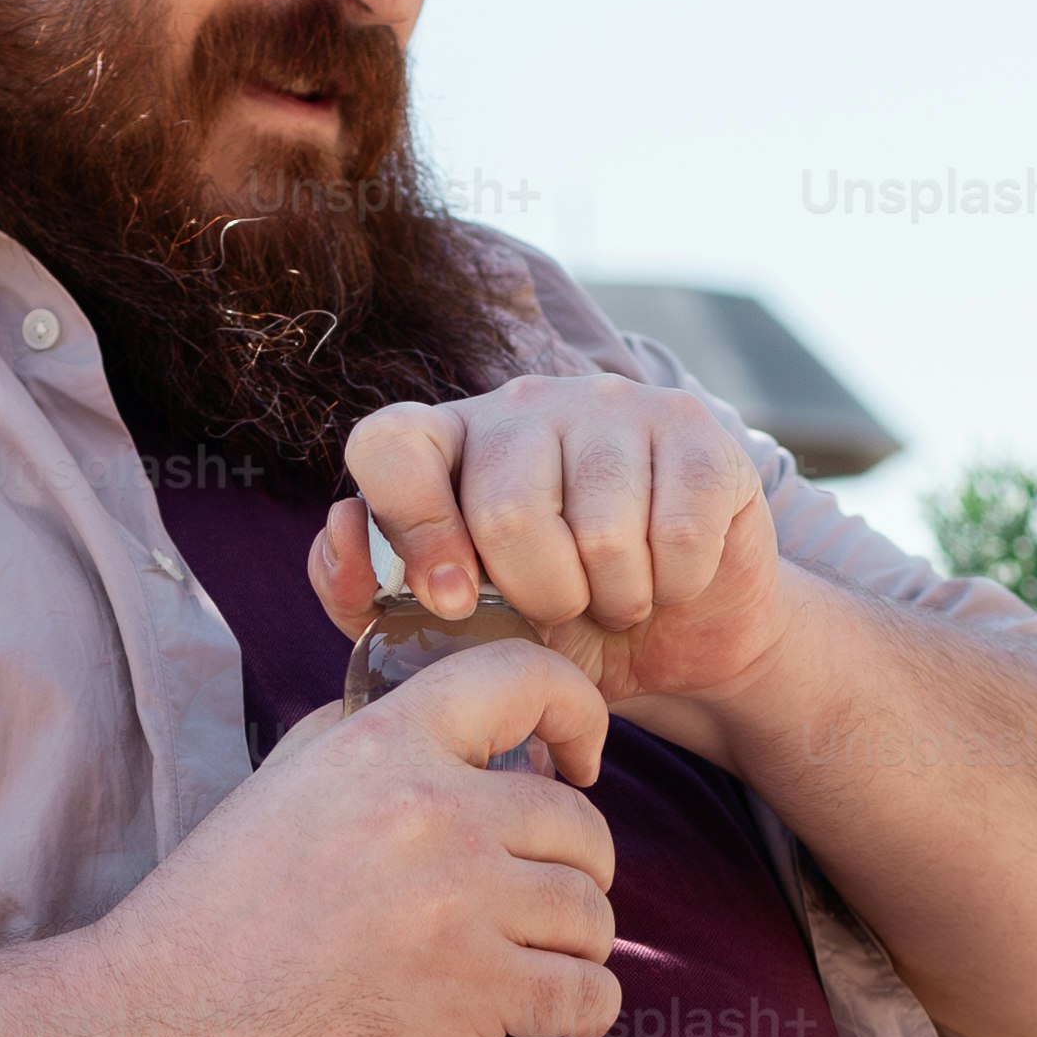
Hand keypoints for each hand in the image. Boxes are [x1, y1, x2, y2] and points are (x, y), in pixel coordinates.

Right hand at [75, 637, 624, 1036]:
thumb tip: (445, 726)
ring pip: (589, 911)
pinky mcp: (473, 992)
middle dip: (578, 862)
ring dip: (581, 941)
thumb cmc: (215, 912)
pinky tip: (567, 1013)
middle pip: (577, 822)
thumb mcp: (281, 782)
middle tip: (548, 895)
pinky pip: (584, 993)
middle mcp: (435, 812)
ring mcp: (460, 905)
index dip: (577, 712)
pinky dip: (588, 1007)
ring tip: (546, 960)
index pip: (525, 680)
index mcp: (386, 746)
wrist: (170, 1020)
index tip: (579, 755)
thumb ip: (362, 737)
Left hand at [319, 372, 790, 719]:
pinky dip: (672, 585)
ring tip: (617, 596)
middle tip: (564, 607)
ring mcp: (613, 403)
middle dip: (541, 597)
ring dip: (613, 599)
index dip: (414, 528)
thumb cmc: (555, 627)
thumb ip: (369, 597)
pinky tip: (669, 578)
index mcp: (450, 442)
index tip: (453, 601)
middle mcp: (523, 403)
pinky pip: (675, 533)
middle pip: (506, 510)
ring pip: (599, 531)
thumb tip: (340, 531)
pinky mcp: (695, 427)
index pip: (390, 444)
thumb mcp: (457, 633)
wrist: (682, 633)